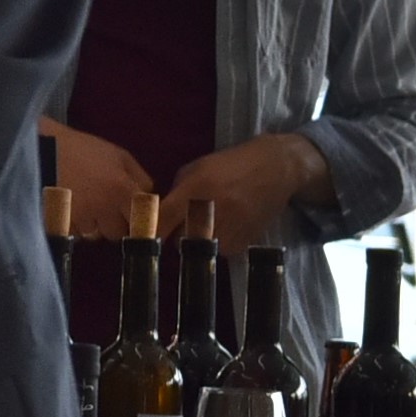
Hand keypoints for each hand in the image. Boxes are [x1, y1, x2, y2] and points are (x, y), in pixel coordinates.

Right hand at [48, 122, 160, 234]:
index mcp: (123, 190)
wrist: (40, 147)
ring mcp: (81, 217)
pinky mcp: (60, 222)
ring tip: (82, 207)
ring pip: (93, 235)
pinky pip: (73, 234)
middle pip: (116, 233)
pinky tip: (68, 209)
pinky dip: (73, 226)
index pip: (141, 222)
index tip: (132, 218)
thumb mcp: (118, 154)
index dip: (137, 221)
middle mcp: (105, 208)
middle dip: (112, 224)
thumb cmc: (81, 148)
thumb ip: (140, 177)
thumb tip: (147, 198)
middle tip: (103, 209)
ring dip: (91, 225)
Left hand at [163, 134, 331, 254]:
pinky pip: (219, 250)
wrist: (274, 170)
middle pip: (177, 240)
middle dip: (177, 232)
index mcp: (193, 192)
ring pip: (198, 248)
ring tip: (213, 217)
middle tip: (187, 218)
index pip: (160, 222)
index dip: (147, 230)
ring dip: (198, 238)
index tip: (142, 233)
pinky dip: (219, 240)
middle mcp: (210, 215)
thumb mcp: (194, 170)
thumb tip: (158, 215)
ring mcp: (228, 231)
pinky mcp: (243, 243)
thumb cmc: (228, 166)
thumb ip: (175, 194)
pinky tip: (229, 223)